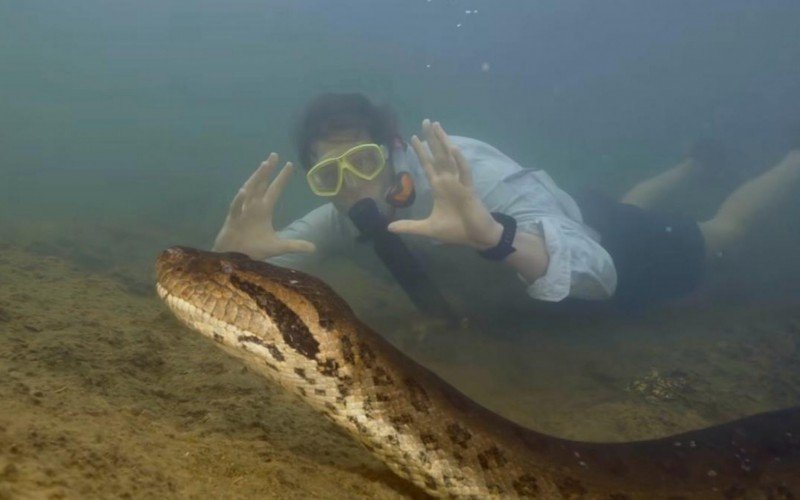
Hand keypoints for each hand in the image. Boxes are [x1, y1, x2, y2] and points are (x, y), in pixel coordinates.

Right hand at [213, 153, 314, 259]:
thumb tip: (314, 248)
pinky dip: (239, 200)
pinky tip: (244, 191)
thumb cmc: (253, 249)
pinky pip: (236, 208)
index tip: (289, 164)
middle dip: (268, 170)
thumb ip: (295, 245)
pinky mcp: (233, 220)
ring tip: (264, 165)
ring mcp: (242, 211)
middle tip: (274, 155)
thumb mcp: (278, 247)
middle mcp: (253, 206)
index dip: (281, 178)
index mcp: (264, 210)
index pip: (275, 189)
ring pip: (249, 190)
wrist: (235, 259)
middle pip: (262, 184)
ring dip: (256, 178)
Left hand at [387, 120, 501, 249]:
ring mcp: (459, 183)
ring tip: (437, 126)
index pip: (428, 165)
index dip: (421, 152)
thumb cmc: (456, 230)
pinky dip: (459, 160)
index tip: (413, 137)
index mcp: (439, 188)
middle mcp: (448, 181)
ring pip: (450, 158)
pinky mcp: (469, 189)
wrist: (477, 238)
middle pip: (438, 155)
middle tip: (426, 121)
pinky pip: (464, 172)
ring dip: (444, 142)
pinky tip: (453, 148)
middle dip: (432, 139)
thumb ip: (409, 226)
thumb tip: (389, 228)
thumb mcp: (428, 228)